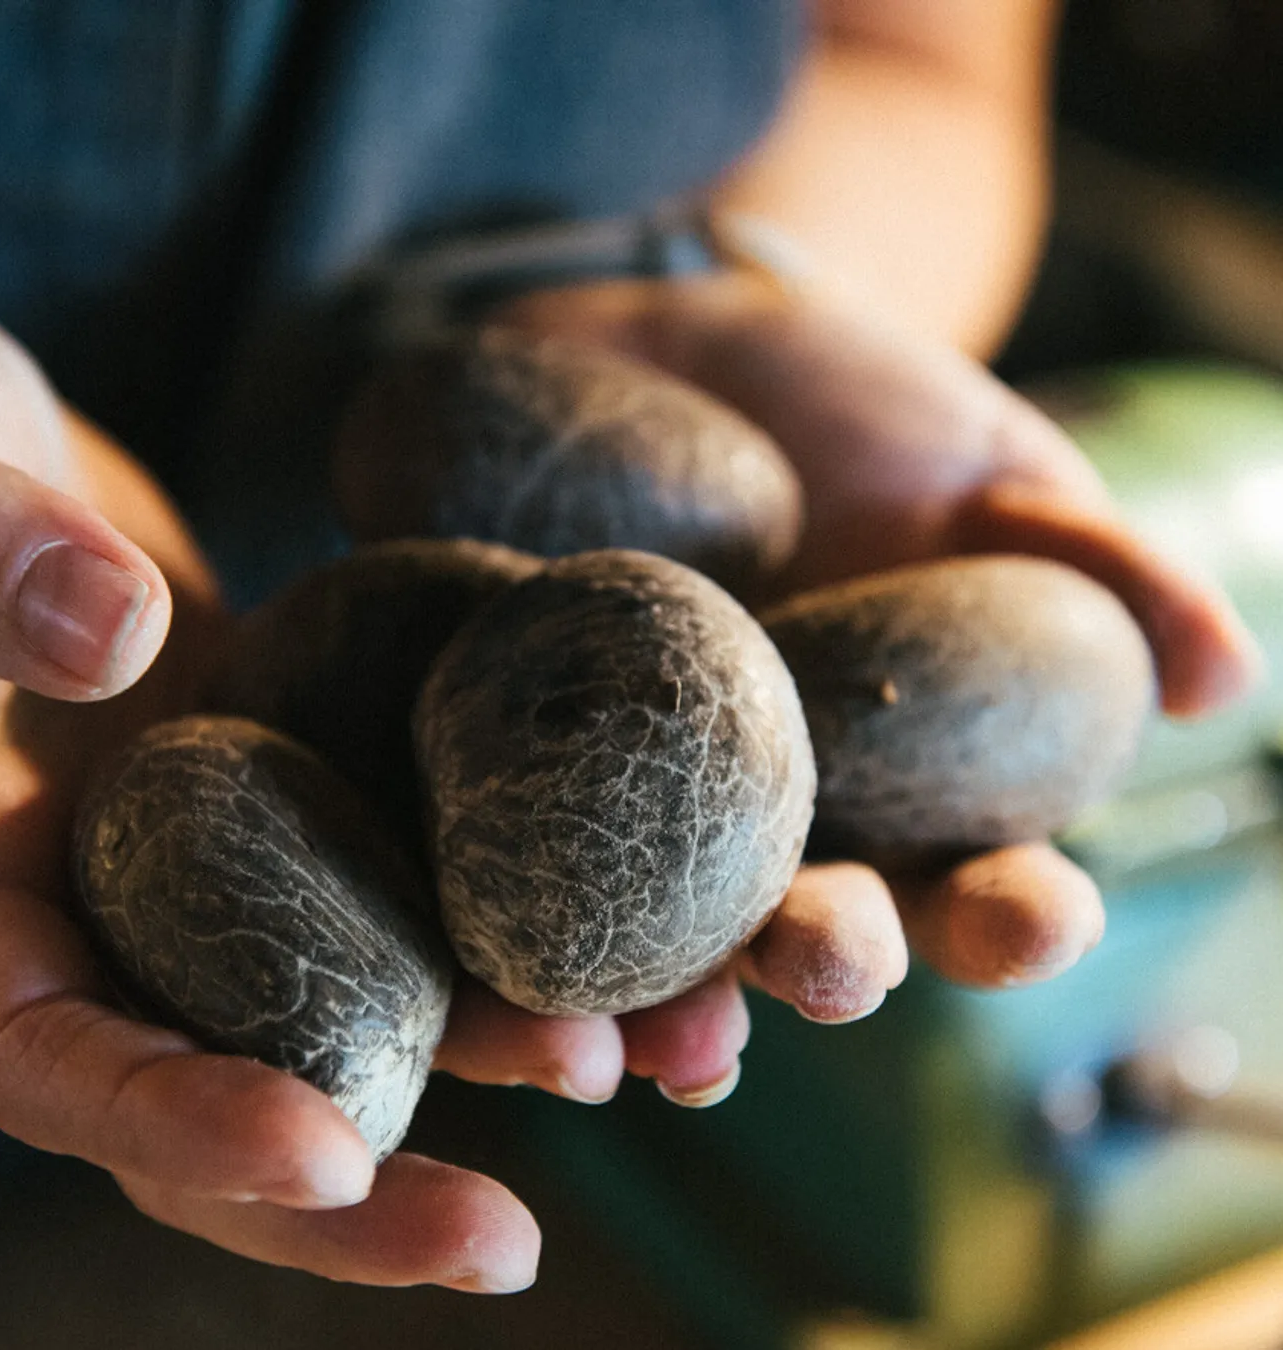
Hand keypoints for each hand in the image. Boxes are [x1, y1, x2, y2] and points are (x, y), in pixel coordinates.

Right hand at [0, 291, 541, 1292]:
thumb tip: (112, 637)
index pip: (38, 1056)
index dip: (170, 1120)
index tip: (325, 1152)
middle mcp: (73, 908)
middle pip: (197, 1100)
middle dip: (345, 1192)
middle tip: (501, 1244)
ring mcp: (188, 862)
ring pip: (327, 1009)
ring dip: (477, 1059)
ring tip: (638, 1068)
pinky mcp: (282, 788)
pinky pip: (388, 874)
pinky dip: (501, 911)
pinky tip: (631, 920)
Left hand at [436, 270, 1267, 1100]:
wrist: (670, 351)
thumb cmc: (862, 420)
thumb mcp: (992, 471)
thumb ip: (1097, 565)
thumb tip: (1219, 678)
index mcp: (906, 799)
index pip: (977, 887)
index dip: (1012, 918)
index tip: (1031, 912)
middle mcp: (771, 835)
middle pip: (807, 936)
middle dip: (826, 964)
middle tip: (829, 957)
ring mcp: (632, 809)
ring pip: (649, 936)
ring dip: (658, 992)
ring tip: (657, 1017)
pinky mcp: (505, 765)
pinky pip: (493, 842)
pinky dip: (491, 892)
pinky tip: (481, 922)